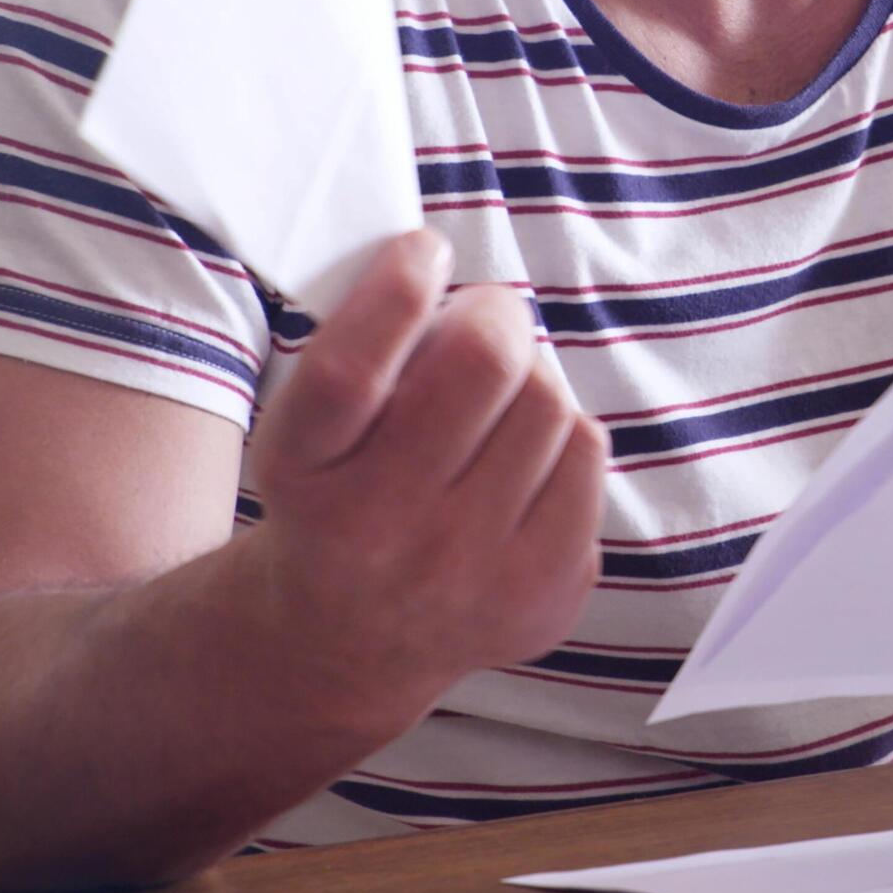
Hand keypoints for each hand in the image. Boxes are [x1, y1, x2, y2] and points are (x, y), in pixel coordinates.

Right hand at [244, 230, 607, 722]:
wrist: (350, 642)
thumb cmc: (338, 497)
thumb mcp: (305, 432)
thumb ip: (359, 347)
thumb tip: (439, 258)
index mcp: (305, 473)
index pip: (352, 370)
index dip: (398, 288)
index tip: (422, 251)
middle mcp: (381, 529)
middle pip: (482, 364)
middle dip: (491, 314)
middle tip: (479, 319)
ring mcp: (469, 569)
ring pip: (548, 402)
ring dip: (529, 376)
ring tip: (495, 401)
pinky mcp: (542, 591)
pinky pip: (586, 453)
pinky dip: (562, 433)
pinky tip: (522, 458)